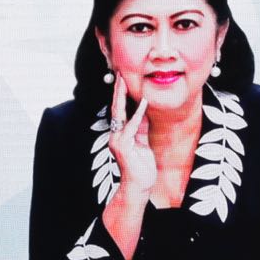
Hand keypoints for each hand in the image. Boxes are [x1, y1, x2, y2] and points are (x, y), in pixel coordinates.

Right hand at [108, 76, 154, 197]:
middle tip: (119, 73)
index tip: (122, 80)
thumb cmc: (142, 168)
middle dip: (117, 91)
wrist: (140, 186)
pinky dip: (138, 115)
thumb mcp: (144, 144)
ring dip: (122, 96)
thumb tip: (143, 111)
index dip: (121, 95)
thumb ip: (142, 128)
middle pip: (116, 109)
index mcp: (121, 134)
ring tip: (124, 81)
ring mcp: (117, 141)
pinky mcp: (123, 147)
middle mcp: (116, 135)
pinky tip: (142, 104)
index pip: (120, 111)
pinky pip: (132, 127)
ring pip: (120, 114)